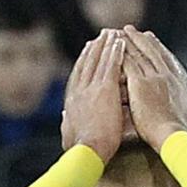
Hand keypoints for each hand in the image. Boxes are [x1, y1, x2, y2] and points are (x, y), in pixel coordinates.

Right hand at [60, 29, 128, 161]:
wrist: (86, 152)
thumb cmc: (79, 150)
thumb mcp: (69, 133)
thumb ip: (67, 122)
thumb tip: (65, 115)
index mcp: (72, 101)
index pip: (78, 75)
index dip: (84, 61)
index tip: (88, 50)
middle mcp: (80, 90)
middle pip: (88, 63)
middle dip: (95, 48)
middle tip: (101, 35)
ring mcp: (92, 88)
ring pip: (100, 60)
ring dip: (106, 45)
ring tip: (112, 33)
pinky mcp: (105, 90)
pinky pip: (111, 66)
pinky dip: (116, 52)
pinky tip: (121, 42)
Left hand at [119, 27, 186, 149]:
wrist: (174, 137)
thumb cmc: (184, 136)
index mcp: (181, 84)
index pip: (168, 60)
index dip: (158, 48)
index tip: (151, 39)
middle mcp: (168, 76)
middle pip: (153, 52)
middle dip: (141, 39)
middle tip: (132, 30)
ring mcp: (154, 78)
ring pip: (139, 54)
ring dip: (128, 42)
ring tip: (118, 33)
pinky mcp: (140, 84)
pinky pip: (128, 64)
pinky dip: (120, 54)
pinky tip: (111, 48)